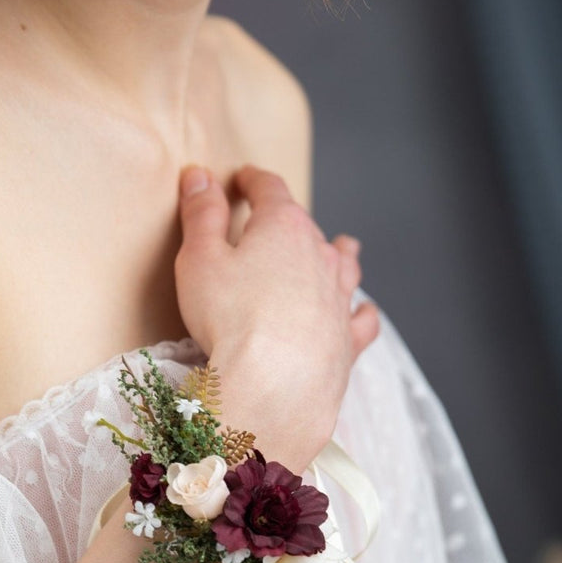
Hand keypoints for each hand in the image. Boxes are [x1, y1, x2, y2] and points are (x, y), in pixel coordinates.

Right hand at [174, 163, 379, 468]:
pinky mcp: (349, 340)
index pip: (269, 189)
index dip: (252, 181)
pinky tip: (361, 311)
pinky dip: (360, 310)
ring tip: (342, 245)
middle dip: (288, 220)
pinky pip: (362, 317)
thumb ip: (201, 214)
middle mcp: (321, 256)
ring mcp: (340, 299)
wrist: (273, 387)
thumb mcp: (199, 258)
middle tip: (272, 223)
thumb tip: (200, 175)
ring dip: (340, 253)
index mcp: (283, 227)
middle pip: (306, 226)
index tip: (241, 180)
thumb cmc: (231, 320)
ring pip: (345, 265)